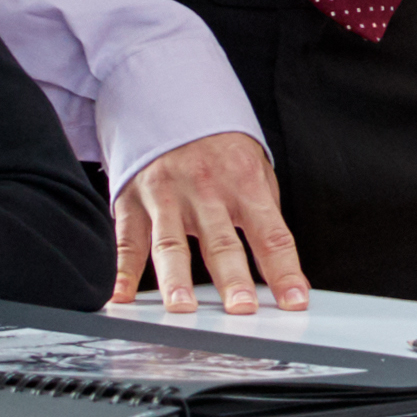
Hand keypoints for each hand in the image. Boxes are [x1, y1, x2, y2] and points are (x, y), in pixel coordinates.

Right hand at [111, 130, 307, 314]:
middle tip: (242, 310)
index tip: (294, 301)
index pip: (272, 234)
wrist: (172, 107)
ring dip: (176, 280)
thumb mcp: (255, 170)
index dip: (284, 270)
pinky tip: (123, 296)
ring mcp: (167, 197)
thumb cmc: (220, 151)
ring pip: (171, 244)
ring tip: (182, 309)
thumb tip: (283, 272)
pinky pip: (128, 240)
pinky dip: (123, 271)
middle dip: (233, 279)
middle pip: (221, 242)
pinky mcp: (133, 202)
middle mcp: (206, 191)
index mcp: (245, 184)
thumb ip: (264, 217)